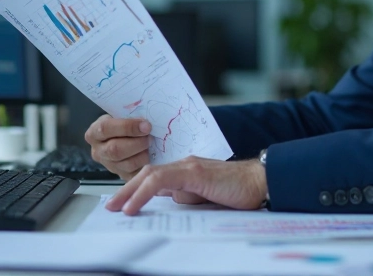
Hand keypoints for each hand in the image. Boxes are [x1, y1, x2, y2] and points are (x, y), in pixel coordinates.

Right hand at [84, 115, 151, 179]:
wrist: (125, 137)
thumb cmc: (125, 123)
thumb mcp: (122, 115)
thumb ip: (130, 115)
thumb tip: (146, 120)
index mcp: (94, 132)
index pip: (105, 128)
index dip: (127, 127)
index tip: (146, 125)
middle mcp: (98, 151)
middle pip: (115, 150)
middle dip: (137, 143)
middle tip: (151, 137)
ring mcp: (109, 165)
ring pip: (127, 164)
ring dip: (143, 155)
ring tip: (152, 146)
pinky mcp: (122, 175)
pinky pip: (135, 174)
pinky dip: (147, 166)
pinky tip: (153, 157)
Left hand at [105, 156, 266, 215]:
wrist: (261, 182)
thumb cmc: (240, 192)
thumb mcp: (208, 198)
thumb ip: (189, 197)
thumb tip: (172, 203)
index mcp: (187, 171)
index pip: (154, 177)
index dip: (136, 189)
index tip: (123, 204)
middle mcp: (185, 164)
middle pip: (146, 173)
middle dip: (126, 190)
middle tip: (111, 206)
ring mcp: (189, 166)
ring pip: (150, 175)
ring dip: (129, 192)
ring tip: (117, 208)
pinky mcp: (194, 173)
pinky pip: (161, 180)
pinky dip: (143, 193)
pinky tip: (134, 206)